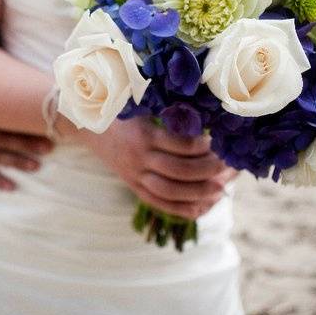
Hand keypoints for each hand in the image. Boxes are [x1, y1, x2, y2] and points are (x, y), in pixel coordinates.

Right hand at [74, 118, 237, 218]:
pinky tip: (202, 206)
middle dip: (207, 170)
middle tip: (227, 166)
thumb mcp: (141, 105)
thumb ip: (168, 110)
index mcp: (143, 135)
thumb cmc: (121, 111)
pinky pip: (158, 203)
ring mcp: (135, 175)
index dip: (204, 146)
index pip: (180, 145)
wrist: (88, 127)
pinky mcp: (133, 186)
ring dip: (199, 192)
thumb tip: (206, 111)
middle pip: (178, 171)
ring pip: (170, 191)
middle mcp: (139, 158)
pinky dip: (181, 209)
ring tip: (221, 189)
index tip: (218, 140)